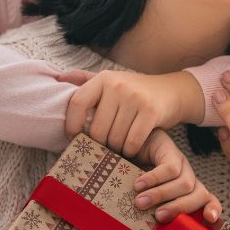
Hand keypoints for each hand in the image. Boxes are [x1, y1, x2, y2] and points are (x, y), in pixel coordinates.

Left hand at [59, 69, 204, 156]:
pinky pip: (132, 142)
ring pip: (114, 138)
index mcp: (103, 78)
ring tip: (119, 147)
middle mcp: (117, 85)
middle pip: (97, 129)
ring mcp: (135, 98)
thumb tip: (58, 78)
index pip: (77, 103)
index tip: (75, 138)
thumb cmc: (135, 91)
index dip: (72, 125)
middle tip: (105, 147)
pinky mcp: (151, 112)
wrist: (171, 91)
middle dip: (100, 144)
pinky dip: (130, 151)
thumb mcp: (111, 81)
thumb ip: (84, 80)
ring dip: (116, 149)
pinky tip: (132, 149)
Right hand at [131, 129, 221, 224]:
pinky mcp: (171, 150)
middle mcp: (189, 176)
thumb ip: (153, 210)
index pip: (209, 200)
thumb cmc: (136, 177)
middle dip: (180, 208)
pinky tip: (138, 184)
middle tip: (158, 217)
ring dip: (161, 195)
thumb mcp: (147, 196)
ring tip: (140, 202)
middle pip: (199, 195)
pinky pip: (169, 169)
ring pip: (184, 183)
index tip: (209, 219)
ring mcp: (181, 162)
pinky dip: (153, 179)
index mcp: (188, 190)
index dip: (212, 209)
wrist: (128, 145)